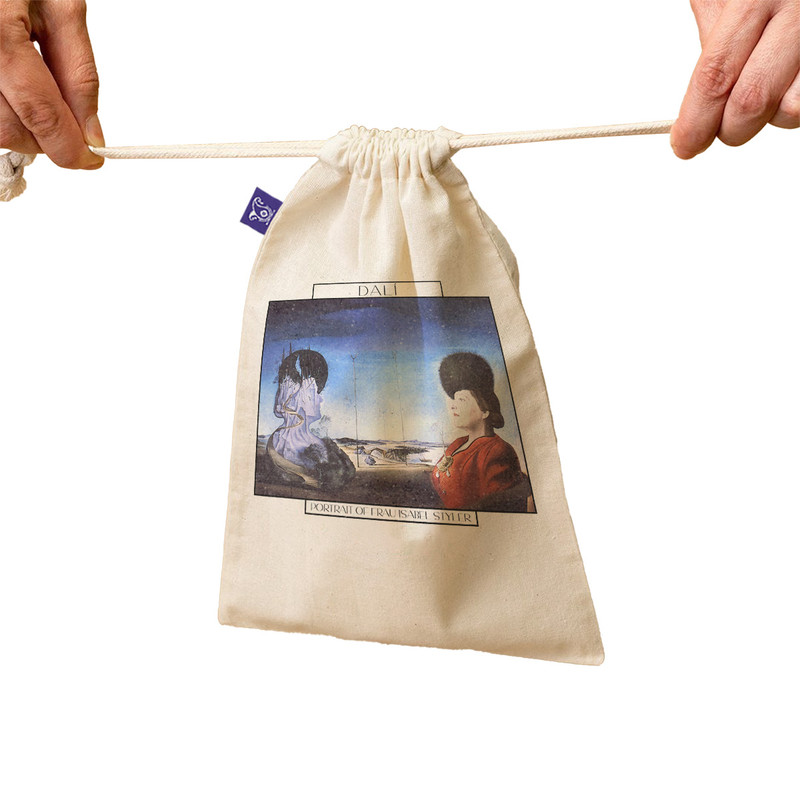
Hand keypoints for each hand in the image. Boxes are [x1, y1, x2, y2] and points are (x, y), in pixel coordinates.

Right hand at [0, 0, 102, 168]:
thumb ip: (79, 73)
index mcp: (0, 33)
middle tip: (69, 126)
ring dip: (21, 127)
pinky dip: (3, 109)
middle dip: (46, 140)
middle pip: (9, 129)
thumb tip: (91, 132)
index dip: (69, 148)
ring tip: (37, 94)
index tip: (92, 159)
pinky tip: (15, 88)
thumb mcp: (61, 6)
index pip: (40, 113)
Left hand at [671, 0, 799, 157]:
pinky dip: (794, 101)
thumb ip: (714, 41)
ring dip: (771, 115)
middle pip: (752, 101)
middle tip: (720, 127)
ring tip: (764, 84)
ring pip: (791, 111)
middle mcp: (798, 12)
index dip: (696, 121)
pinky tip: (787, 79)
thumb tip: (696, 107)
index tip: (685, 145)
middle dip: (729, 129)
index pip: (716, 76)